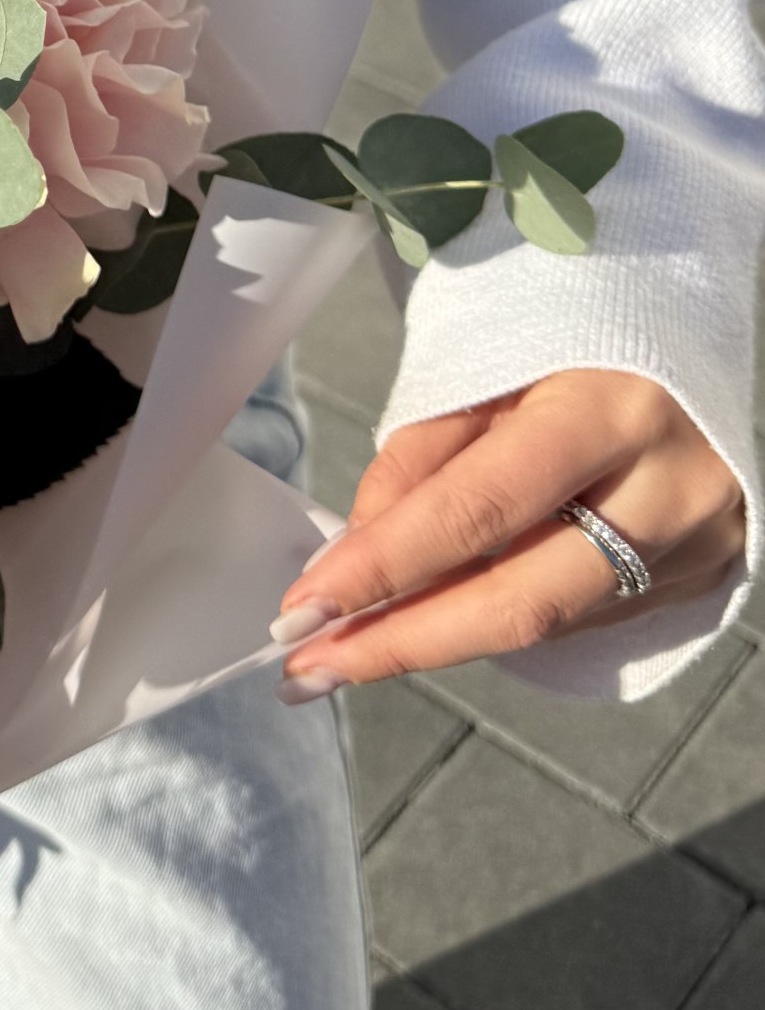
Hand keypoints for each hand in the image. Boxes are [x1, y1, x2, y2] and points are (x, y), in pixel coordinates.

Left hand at [273, 369, 745, 696]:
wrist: (692, 346)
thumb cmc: (574, 344)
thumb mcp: (489, 369)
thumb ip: (421, 459)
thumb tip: (353, 557)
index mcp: (610, 411)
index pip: (479, 509)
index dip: (384, 568)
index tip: (305, 608)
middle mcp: (667, 489)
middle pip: (521, 601)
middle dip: (402, 642)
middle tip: (312, 666)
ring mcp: (695, 543)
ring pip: (547, 622)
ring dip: (439, 640)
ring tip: (349, 650)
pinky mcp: (704, 576)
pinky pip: (580, 617)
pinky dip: (502, 619)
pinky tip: (443, 618)